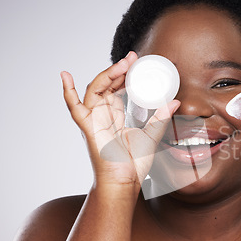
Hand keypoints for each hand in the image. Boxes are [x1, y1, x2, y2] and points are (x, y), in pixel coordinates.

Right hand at [60, 51, 179, 188]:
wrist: (125, 183)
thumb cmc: (133, 164)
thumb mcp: (152, 135)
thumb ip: (161, 118)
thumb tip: (175, 101)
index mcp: (115, 116)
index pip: (116, 88)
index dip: (124, 74)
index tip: (136, 62)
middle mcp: (102, 115)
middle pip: (106, 85)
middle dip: (118, 69)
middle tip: (132, 57)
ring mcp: (94, 120)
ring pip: (95, 90)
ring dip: (107, 74)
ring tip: (124, 64)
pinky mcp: (89, 128)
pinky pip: (75, 108)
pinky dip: (68, 92)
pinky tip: (65, 76)